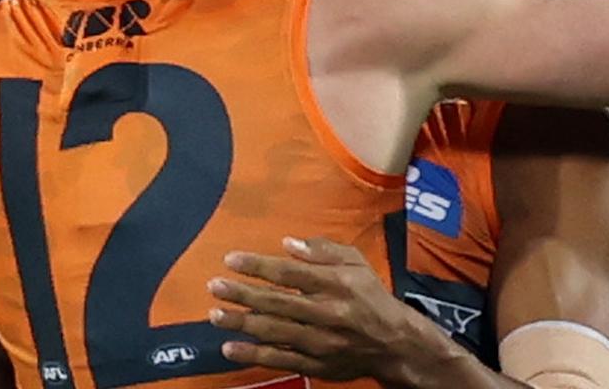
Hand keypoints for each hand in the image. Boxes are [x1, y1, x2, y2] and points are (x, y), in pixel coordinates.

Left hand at [207, 236, 429, 384]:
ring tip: (214, 314)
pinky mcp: (315, 364)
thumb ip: (322, 250)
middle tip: (214, 285)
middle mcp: (326, 313)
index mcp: (336, 284)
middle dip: (242, 294)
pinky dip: (253, 355)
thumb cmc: (370, 295)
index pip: (290, 273)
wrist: (394, 343)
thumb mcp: (356, 262)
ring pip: (273, 332)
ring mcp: (319, 342)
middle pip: (277, 303)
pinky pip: (279, 359)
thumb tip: (287, 243)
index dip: (258, 266)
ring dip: (241, 323)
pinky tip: (229, 347)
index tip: (231, 259)